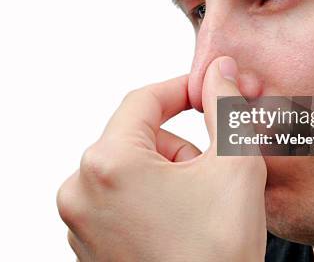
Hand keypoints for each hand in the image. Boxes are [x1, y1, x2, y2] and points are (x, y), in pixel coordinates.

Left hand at [57, 57, 267, 260]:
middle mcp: (80, 191)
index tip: (208, 92)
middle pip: (137, 137)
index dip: (183, 90)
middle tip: (213, 172)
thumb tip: (218, 70)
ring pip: (129, 169)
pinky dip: (150, 199)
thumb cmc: (217, 256)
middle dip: (180, 145)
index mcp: (107, 164)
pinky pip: (119, 200)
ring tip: (198, 208)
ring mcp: (79, 222)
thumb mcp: (234, 166)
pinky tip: (179, 225)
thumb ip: (223, 107)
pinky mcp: (86, 245)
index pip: (144, 100)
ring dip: (167, 175)